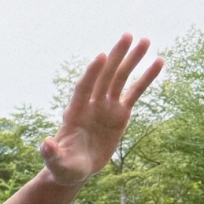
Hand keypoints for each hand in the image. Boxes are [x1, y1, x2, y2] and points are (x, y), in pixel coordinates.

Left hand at [40, 36, 161, 186]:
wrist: (74, 168)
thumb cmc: (62, 166)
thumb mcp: (57, 163)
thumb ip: (51, 153)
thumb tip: (45, 143)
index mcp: (74, 113)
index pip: (84, 88)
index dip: (91, 73)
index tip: (101, 56)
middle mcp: (90, 105)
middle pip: (104, 76)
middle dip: (115, 57)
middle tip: (127, 36)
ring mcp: (105, 107)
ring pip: (120, 79)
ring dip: (131, 60)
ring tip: (145, 41)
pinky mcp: (119, 113)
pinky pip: (134, 93)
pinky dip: (145, 78)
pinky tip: (157, 62)